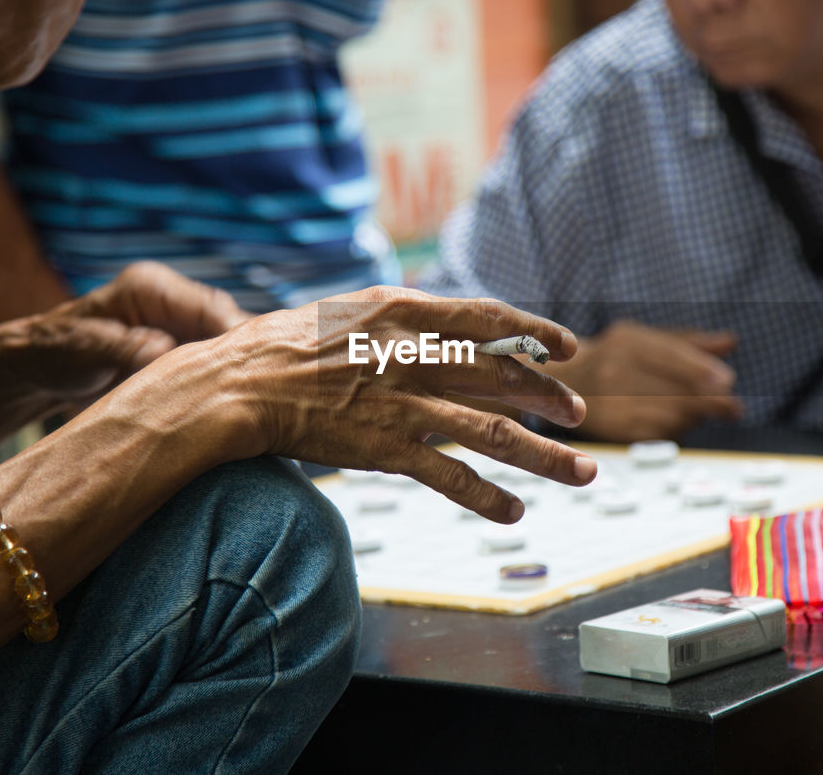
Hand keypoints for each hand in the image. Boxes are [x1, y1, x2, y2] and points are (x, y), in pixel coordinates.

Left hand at [3, 261, 248, 407]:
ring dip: (239, 374)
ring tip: (258, 403)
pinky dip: (225, 386)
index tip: (256, 368)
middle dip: (247, 356)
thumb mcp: (87, 349)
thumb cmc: (54, 354)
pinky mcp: (182, 355)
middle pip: (229, 327)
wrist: (35, 373)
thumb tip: (166, 352)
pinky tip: (238, 408)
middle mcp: (174, 304)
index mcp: (153, 288)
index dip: (238, 336)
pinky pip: (215, 367)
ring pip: (228, 349)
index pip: (212, 307)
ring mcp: (180, 330)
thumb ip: (128, 348)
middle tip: (266, 391)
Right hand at [211, 287, 595, 522]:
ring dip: (544, 454)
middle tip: (580, 412)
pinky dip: (486, 496)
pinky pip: (449, 477)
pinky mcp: (385, 449)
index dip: (535, 333)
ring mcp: (402, 404)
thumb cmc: (289, 344)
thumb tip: (451, 325)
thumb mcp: (354, 310)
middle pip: (503, 377)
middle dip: (549, 397)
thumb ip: (406, 318)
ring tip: (583, 471)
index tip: (567, 348)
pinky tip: (514, 511)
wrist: (240, 384)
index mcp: (405, 311)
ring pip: (492, 432)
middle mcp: (414, 355)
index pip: (490, 318)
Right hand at [549, 320, 742, 442]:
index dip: (702, 370)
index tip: (728, 382)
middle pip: (673, 387)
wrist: (565, 382)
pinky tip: (683, 424)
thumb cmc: (614, 357)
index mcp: (627, 341)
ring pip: (668, 413)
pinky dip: (677, 429)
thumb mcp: (645, 338)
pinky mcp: (614, 428)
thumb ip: (688, 341)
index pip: (671, 354)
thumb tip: (730, 343)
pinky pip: (656, 433)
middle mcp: (615, 369)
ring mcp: (612, 400)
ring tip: (707, 413)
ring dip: (695, 416)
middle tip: (732, 408)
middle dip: (708, 400)